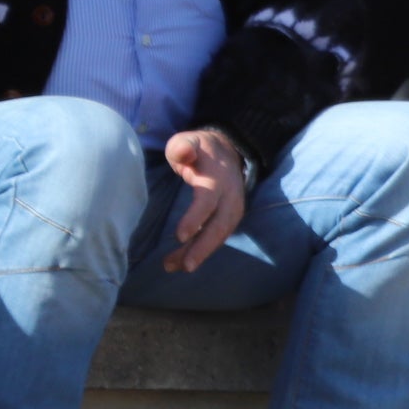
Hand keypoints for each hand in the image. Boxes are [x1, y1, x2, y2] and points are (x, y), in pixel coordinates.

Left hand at [160, 128, 250, 272]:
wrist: (228, 151)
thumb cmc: (200, 148)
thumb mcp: (189, 140)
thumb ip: (182, 146)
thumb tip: (183, 152)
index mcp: (217, 179)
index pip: (207, 201)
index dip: (195, 219)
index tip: (179, 237)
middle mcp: (229, 198)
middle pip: (218, 227)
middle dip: (202, 248)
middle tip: (184, 266)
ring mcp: (232, 210)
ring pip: (219, 236)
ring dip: (199, 254)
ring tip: (175, 267)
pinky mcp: (229, 219)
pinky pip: (217, 237)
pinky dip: (201, 251)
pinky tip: (182, 262)